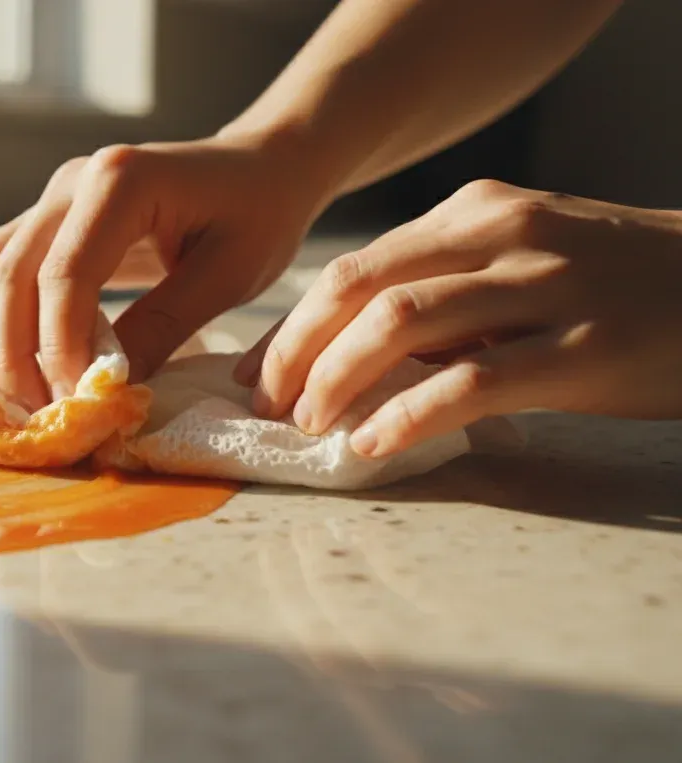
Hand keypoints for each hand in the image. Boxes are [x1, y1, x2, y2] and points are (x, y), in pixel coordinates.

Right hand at [0, 133, 325, 410]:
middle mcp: (70, 182)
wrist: (258, 168)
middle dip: (16, 356)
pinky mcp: (43, 221)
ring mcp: (49, 198)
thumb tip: (106, 387)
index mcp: (121, 181)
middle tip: (45, 416)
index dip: (61, 347)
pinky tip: (17, 369)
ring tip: (23, 399)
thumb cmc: (258, 214)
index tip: (80, 401)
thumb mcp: (229, 276)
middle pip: (7, 275)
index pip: (64, 275)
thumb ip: (164, 325)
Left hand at [234, 179, 681, 456]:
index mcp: (475, 215)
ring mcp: (544, 287)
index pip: (355, 268)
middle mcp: (500, 236)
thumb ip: (444, 294)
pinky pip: (471, 381)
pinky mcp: (582, 349)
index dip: (292, 325)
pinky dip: (407, 414)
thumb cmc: (614, 285)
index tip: (255, 372)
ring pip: (401, 325)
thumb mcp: (522, 262)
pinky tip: (371, 442)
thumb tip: (349, 356)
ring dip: (335, 379)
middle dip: (295, 351)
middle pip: (359, 289)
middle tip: (265, 405)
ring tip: (308, 424)